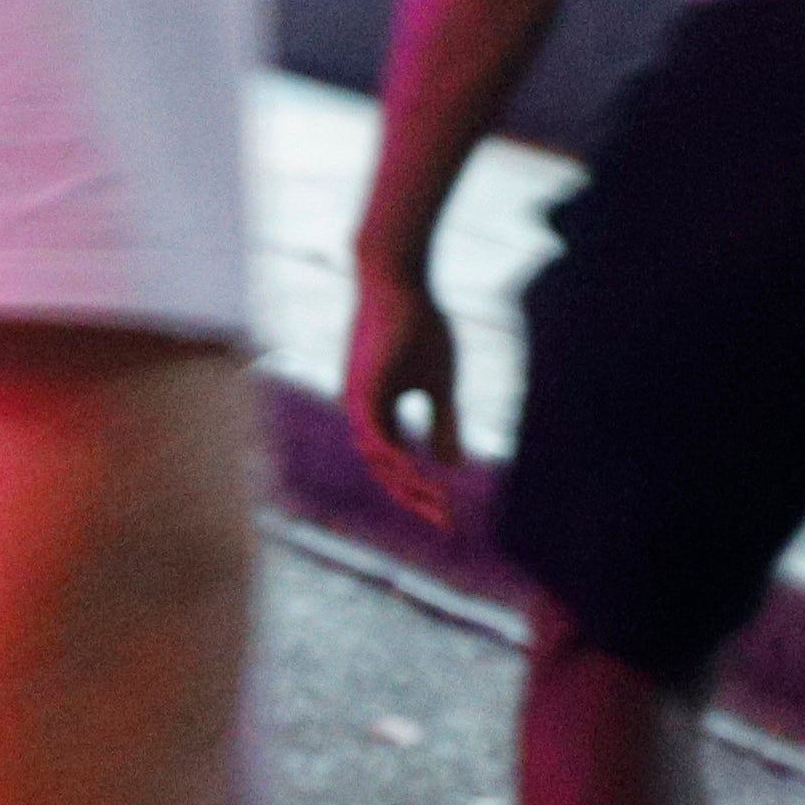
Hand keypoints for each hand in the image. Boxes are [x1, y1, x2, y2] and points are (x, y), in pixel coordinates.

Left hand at [342, 264, 464, 529]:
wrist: (399, 281)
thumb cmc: (419, 326)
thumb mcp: (439, 384)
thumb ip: (444, 423)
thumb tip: (448, 466)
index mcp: (377, 411)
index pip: (395, 463)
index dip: (419, 489)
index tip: (447, 514)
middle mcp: (361, 410)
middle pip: (382, 469)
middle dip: (413, 497)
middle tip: (444, 523)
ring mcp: (357, 399)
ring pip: (376, 456)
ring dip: (405, 482)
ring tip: (436, 504)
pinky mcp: (361, 385)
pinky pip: (371, 431)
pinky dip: (390, 454)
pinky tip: (410, 471)